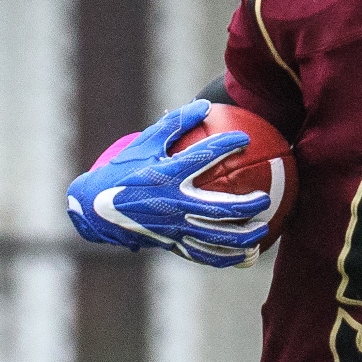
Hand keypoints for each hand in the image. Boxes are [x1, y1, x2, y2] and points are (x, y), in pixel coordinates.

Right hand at [65, 100, 272, 268]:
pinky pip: (204, 254)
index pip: (204, 157)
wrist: (96, 209)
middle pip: (219, 209)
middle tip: (264, 198)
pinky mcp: (172, 243)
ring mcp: (173, 228)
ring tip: (262, 231)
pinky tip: (245, 255)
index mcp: (167, 175)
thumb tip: (205, 104)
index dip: (227, 145)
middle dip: (247, 205)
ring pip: (216, 237)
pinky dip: (227, 257)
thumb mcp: (145, 142)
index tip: (245, 140)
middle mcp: (173, 204)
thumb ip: (175, 123)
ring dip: (243, 236)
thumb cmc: (123, 170)